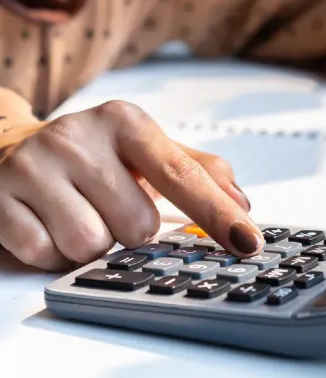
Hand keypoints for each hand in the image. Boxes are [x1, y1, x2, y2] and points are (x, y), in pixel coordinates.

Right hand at [0, 101, 262, 270]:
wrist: (8, 147)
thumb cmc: (93, 154)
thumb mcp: (144, 150)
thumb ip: (197, 171)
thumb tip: (241, 203)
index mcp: (124, 122)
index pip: (182, 175)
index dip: (218, 213)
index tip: (248, 242)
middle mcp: (79, 136)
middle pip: (137, 226)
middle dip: (130, 230)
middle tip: (111, 206)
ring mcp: (34, 166)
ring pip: (92, 245)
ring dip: (93, 243)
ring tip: (79, 212)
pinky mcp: (0, 198)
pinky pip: (48, 255)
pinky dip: (55, 251)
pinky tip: (49, 221)